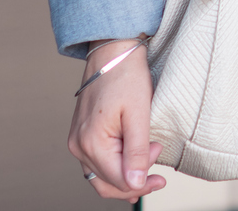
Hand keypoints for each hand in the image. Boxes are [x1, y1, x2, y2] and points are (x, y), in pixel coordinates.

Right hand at [67, 41, 165, 198]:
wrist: (111, 52)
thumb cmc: (125, 76)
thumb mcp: (139, 113)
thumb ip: (137, 152)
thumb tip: (136, 184)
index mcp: (91, 142)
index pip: (118, 180)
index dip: (142, 180)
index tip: (160, 164)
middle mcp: (78, 146)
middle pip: (106, 184)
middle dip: (134, 183)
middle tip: (157, 173)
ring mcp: (77, 141)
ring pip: (100, 177)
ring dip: (124, 177)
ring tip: (148, 163)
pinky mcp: (81, 136)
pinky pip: (96, 163)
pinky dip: (114, 167)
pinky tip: (130, 162)